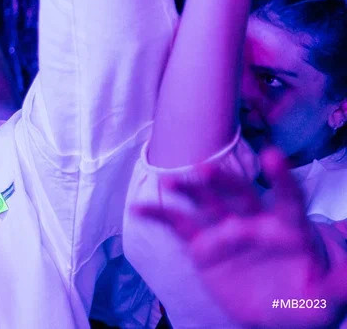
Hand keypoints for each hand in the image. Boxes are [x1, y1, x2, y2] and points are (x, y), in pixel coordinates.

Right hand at [135, 148, 346, 328]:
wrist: (281, 309)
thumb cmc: (313, 296)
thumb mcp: (333, 294)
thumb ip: (341, 280)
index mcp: (289, 226)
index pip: (289, 199)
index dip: (282, 179)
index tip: (272, 156)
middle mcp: (255, 220)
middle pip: (239, 194)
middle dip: (224, 181)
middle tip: (206, 169)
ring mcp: (227, 230)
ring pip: (206, 204)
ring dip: (189, 190)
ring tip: (170, 183)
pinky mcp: (204, 245)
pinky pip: (180, 227)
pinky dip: (159, 216)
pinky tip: (138, 209)